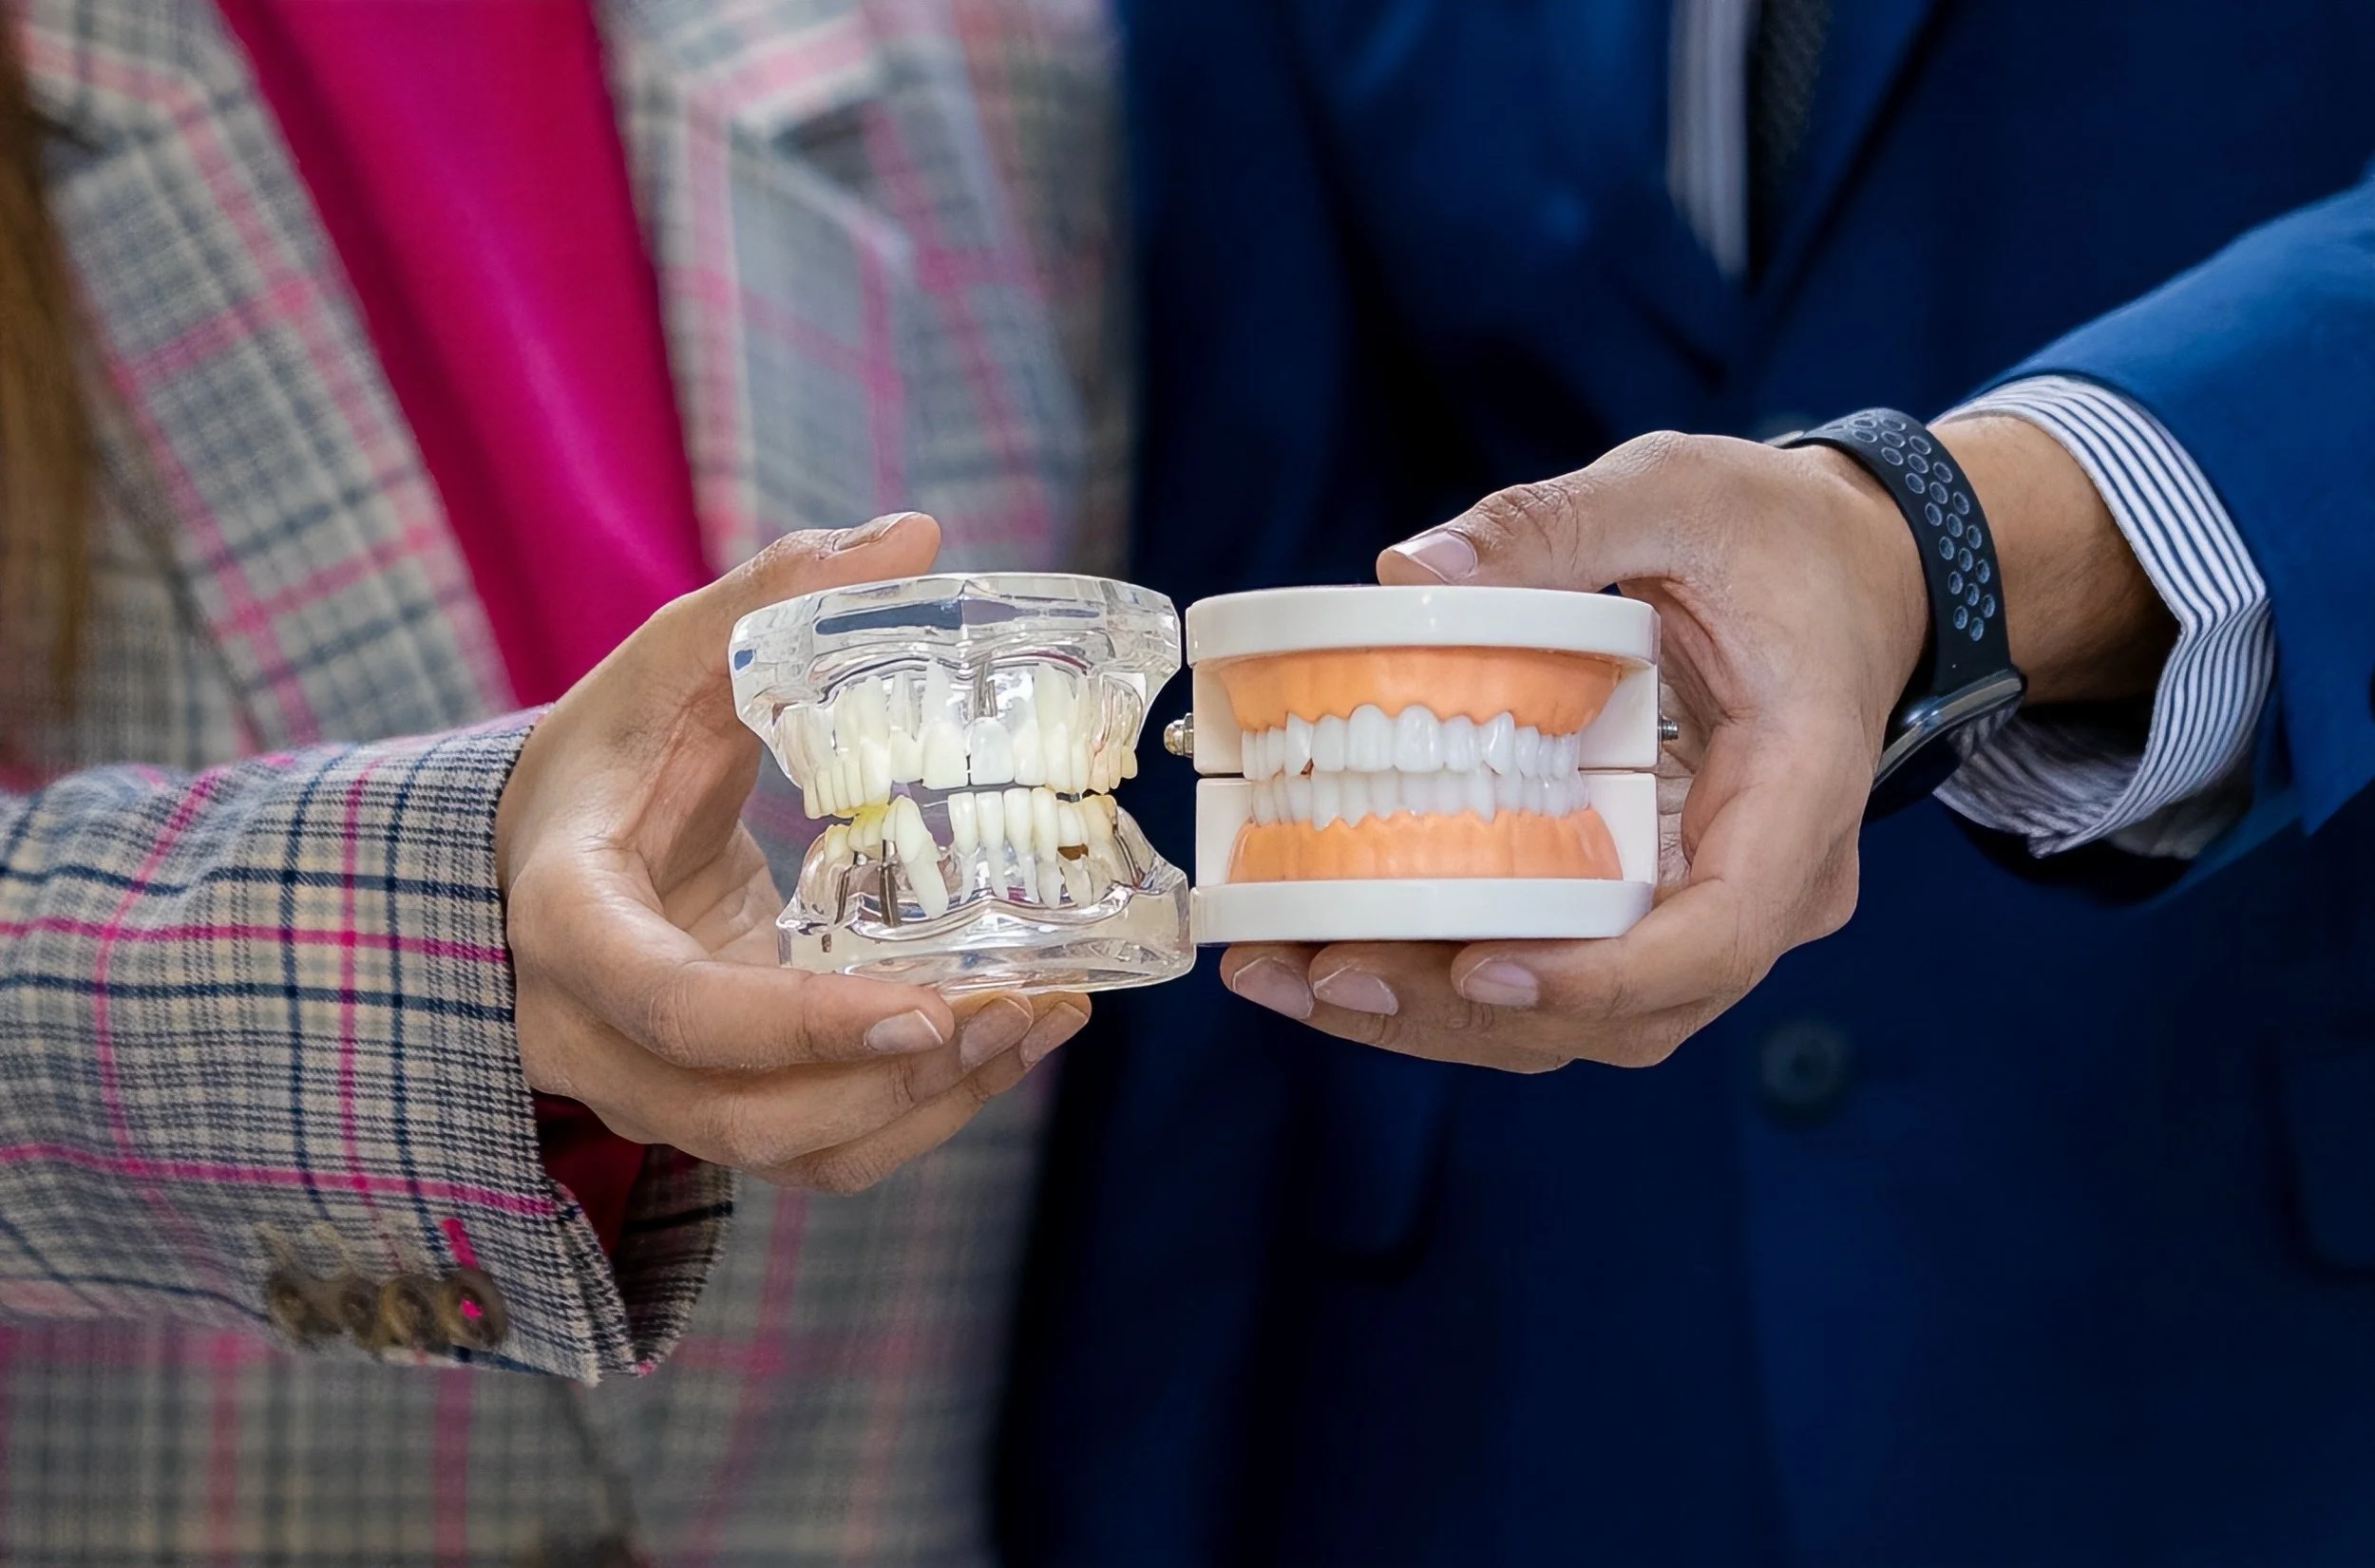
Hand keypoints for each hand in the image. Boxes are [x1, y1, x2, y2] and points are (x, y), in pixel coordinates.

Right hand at [496, 513, 1087, 1191]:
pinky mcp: (716, 1101)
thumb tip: (916, 536)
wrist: (537, 852)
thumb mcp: (667, 661)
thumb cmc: (606, 754)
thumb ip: (774, 597)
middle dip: (894, 1079)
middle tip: (1019, 1008)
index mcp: (569, 918)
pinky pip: (817, 1147)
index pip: (666, 1003)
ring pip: (791, 1151)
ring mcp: (653, 1084)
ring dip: (925, 1109)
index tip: (926, 1008)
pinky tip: (1009, 1039)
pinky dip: (918, 1114)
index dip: (797, 1024)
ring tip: (1040, 1020)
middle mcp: (595, 1033)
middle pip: (743, 1111)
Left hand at [1219, 421, 2173, 1071]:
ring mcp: (1712, 908)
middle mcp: (1769, 886)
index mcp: (1798, 793)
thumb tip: (1405, 574)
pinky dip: (1450, 977)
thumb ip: (1550, 524)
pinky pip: (1560, 967)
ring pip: (1585, 1015)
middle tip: (1325, 972)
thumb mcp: (1676, 491)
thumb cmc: (1778, 533)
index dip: (1597, 978)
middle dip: (1469, 1011)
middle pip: (1628, 1009)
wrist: (1853, 569)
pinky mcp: (1654, 903)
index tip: (1480, 969)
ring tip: (1295, 975)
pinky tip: (1334, 948)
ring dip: (1439, 1016)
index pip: (1715, 937)